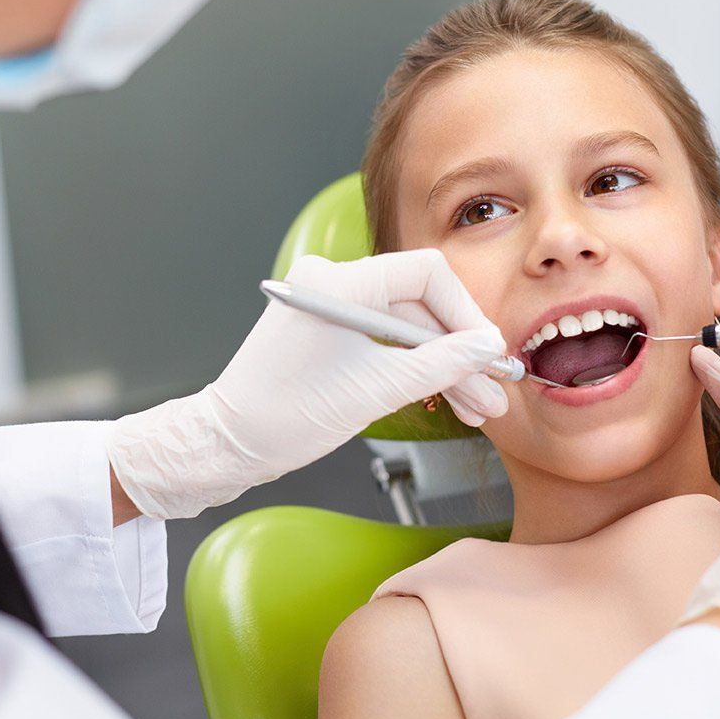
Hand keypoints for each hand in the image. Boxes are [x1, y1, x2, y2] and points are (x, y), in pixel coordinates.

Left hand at [106, 249, 507, 518]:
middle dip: (458, 351)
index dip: (466, 313)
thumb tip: (486, 348)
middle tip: (492, 389)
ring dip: (441, 366)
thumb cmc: (284, 417)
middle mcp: (332, 282)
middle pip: (418, 304)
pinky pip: (382, 339)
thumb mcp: (376, 391)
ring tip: (476, 406)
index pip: (426, 273)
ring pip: (404, 327)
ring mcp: (329, 306)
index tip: (488, 352)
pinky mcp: (326, 330)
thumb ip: (439, 365)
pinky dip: (411, 368)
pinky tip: (445, 396)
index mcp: (339, 282)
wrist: (227, 444)